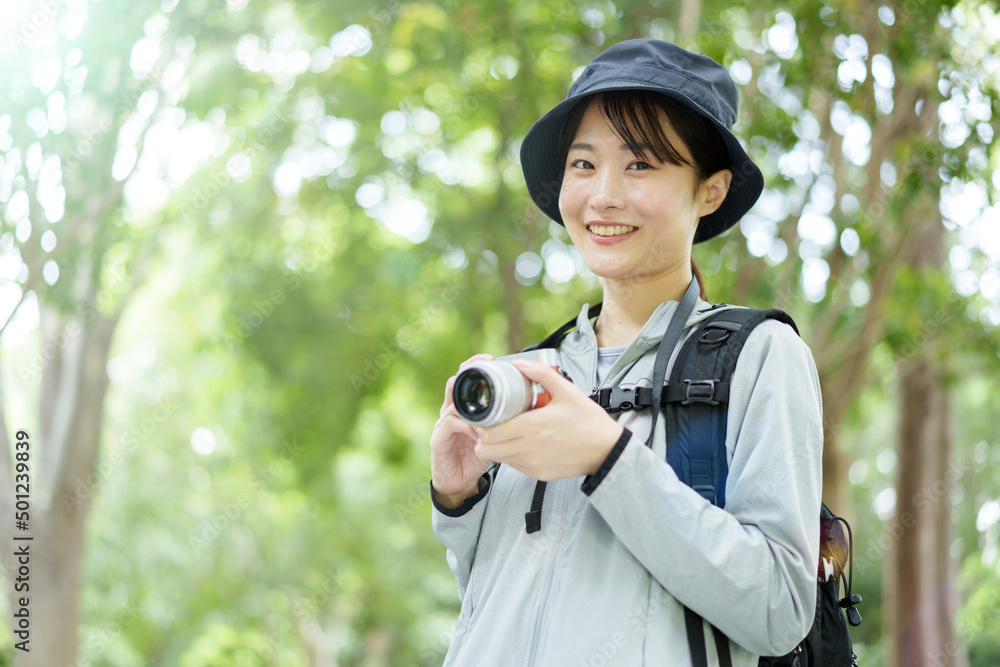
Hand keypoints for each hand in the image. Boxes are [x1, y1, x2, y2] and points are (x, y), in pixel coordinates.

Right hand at [430, 354, 494, 506]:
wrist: (459, 482)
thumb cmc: (475, 456)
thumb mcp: (493, 435)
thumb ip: (502, 421)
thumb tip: (527, 407)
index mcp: (463, 408)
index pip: (465, 380)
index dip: (474, 366)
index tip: (489, 357)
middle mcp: (450, 412)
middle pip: (454, 385)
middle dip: (466, 372)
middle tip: (482, 365)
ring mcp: (442, 425)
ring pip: (451, 404)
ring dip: (470, 405)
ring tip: (485, 407)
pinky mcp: (438, 440)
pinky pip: (448, 426)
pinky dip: (463, 426)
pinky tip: (476, 430)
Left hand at [473, 359, 623, 481]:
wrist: (607, 450)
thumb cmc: (589, 422)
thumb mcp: (567, 391)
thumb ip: (541, 374)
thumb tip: (520, 364)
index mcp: (532, 426)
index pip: (489, 432)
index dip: (483, 423)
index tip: (488, 415)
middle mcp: (528, 448)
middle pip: (487, 448)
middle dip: (485, 436)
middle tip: (494, 424)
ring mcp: (532, 463)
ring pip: (498, 459)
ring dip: (497, 446)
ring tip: (508, 433)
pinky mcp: (538, 474)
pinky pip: (514, 466)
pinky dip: (512, 456)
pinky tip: (523, 443)